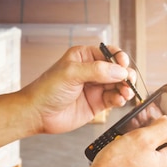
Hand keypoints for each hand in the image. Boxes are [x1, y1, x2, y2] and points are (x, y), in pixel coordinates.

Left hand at [22, 44, 137, 134]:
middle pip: (117, 69)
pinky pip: (114, 99)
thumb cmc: (47, 89)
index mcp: (84, 57)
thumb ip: (97, 71)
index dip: (119, 58)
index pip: (108, 53)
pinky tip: (119, 100)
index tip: (123, 65)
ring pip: (118, 84)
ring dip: (125, 88)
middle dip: (125, 74)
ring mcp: (95, 87)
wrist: (38, 113)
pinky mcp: (97, 104)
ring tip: (125, 92)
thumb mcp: (71, 73)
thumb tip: (119, 71)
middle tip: (128, 81)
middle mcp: (92, 71)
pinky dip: (120, 99)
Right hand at [81, 116, 166, 166]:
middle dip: (156, 138)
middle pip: (164, 153)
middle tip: (145, 127)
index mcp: (165, 166)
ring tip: (125, 143)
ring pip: (149, 165)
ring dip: (141, 152)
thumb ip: (161, 129)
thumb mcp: (140, 139)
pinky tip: (118, 161)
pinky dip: (131, 166)